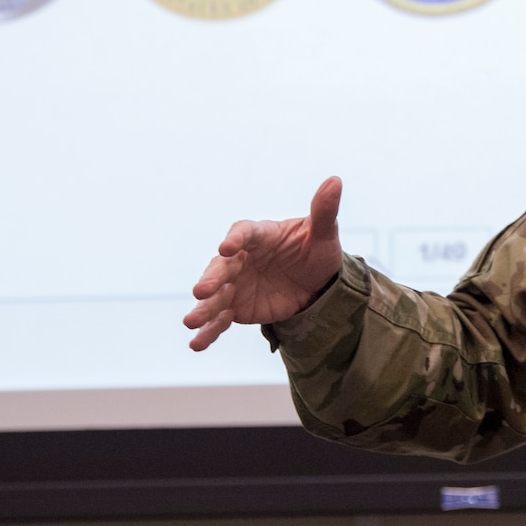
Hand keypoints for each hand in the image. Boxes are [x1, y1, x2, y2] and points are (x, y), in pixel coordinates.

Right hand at [183, 177, 344, 350]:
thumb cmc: (315, 250)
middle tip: (201, 290)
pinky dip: (209, 332)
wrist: (316, 283)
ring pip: (214, 297)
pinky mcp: (236, 308)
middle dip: (210, 278)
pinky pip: (220, 320)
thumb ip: (324, 210)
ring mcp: (235, 284)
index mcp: (259, 235)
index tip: (227, 247)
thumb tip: (335, 181)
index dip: (235, 239)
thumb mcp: (324, 234)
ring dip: (202, 309)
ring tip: (190, 322)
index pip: (244, 233)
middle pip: (221, 267)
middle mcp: (240, 259)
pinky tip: (197, 344)